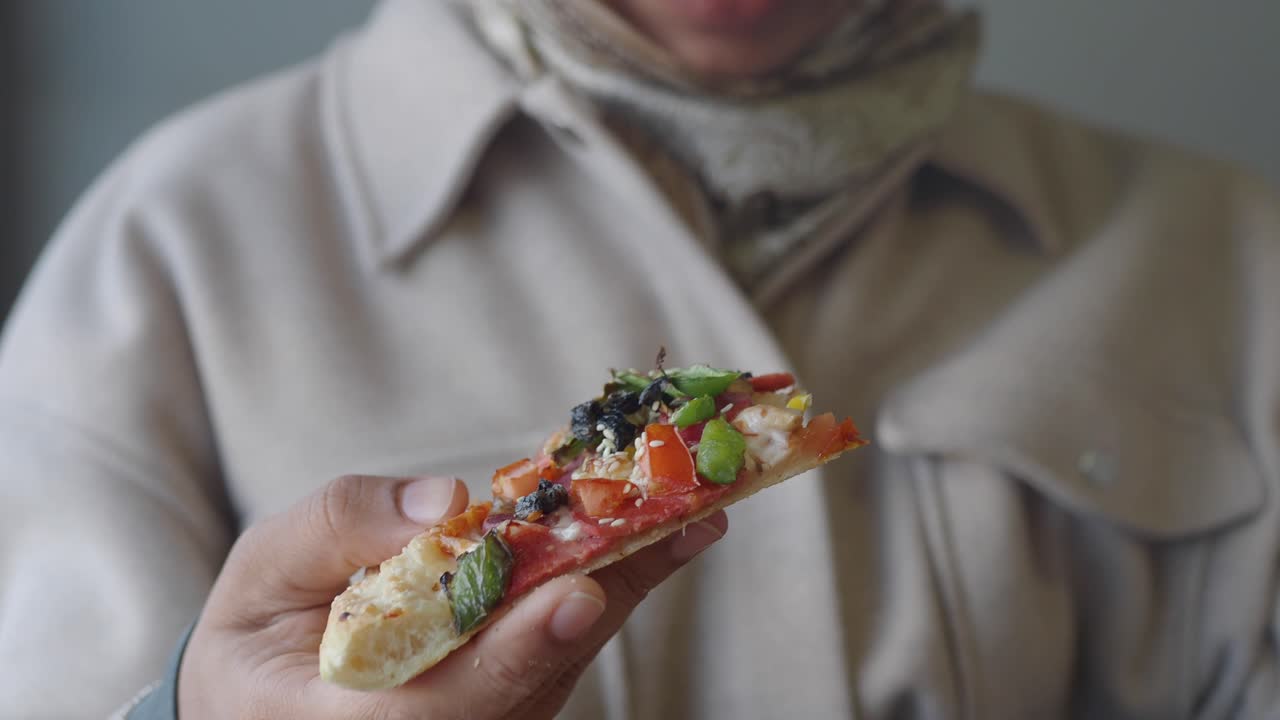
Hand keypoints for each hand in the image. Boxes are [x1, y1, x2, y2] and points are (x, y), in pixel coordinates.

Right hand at [178, 474, 726, 718]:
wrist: (270, 698)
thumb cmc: (261, 633)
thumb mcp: (262, 569)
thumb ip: (336, 529)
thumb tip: (444, 504)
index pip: (436, 707)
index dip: (511, 652)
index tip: (576, 594)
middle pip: (531, 682)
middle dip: (608, 594)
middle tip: (683, 518)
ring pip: (566, 665)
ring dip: (631, 582)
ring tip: (692, 507)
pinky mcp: (513, 704)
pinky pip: (569, 648)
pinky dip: (614, 583)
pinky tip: (659, 528)